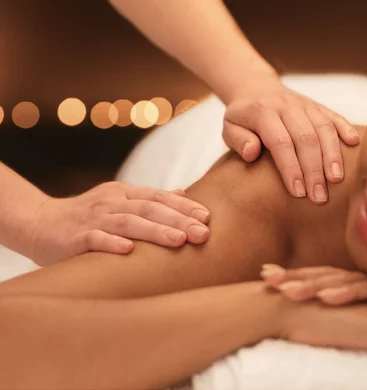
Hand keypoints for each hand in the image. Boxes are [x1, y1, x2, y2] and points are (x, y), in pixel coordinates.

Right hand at [28, 182, 210, 265]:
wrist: (41, 223)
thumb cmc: (89, 216)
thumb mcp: (120, 202)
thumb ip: (149, 199)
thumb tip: (183, 192)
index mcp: (125, 194)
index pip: (160, 197)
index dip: (184, 206)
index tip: (207, 217)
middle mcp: (112, 203)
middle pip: (150, 209)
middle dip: (179, 220)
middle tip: (203, 233)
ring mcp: (94, 218)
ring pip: (128, 222)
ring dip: (155, 231)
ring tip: (179, 240)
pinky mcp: (75, 237)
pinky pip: (95, 238)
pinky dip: (111, 243)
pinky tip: (128, 250)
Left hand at [222, 77, 359, 203]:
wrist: (257, 89)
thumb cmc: (242, 118)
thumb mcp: (229, 127)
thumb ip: (237, 139)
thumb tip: (251, 153)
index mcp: (262, 111)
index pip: (280, 142)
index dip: (291, 168)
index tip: (298, 193)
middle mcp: (286, 106)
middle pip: (306, 138)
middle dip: (314, 170)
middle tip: (319, 197)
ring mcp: (305, 105)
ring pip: (324, 128)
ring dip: (332, 156)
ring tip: (336, 181)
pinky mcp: (319, 106)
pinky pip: (335, 116)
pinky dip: (346, 129)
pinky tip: (355, 145)